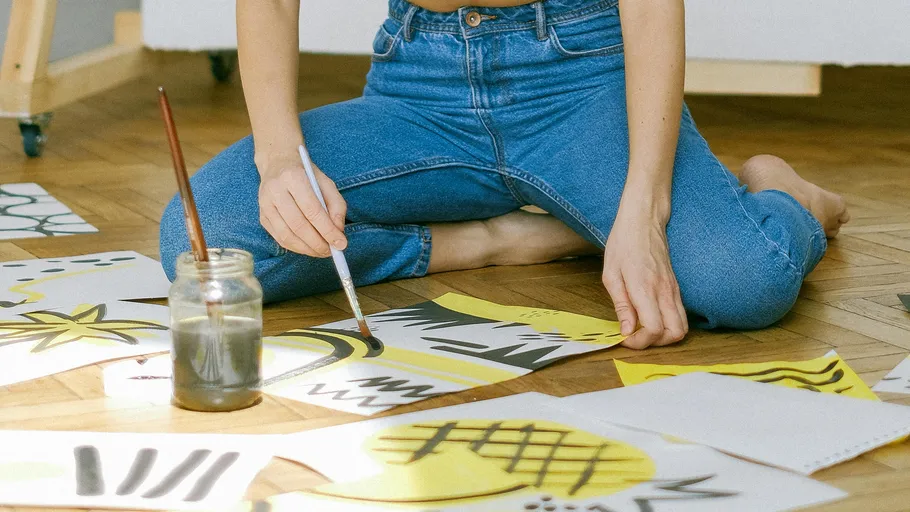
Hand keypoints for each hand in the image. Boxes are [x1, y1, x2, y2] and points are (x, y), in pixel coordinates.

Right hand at [257, 152, 347, 256]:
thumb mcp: (326, 183)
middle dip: (318, 243)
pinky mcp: (262, 217)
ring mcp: (265, 205)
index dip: (327, 230)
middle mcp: (275, 191)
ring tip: (322, 251)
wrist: (278, 164)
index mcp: (293, 177)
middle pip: (298, 225)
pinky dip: (296, 247)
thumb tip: (338, 232)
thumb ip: (337, 206)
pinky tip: (308, 248)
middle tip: (332, 251)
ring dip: (307, 249)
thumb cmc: (306, 175)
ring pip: (287, 235)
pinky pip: (279, 238)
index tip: (341, 243)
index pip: (312, 210)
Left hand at [602, 202, 687, 348]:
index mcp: (645, 288)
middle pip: (676, 334)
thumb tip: (626, 331)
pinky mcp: (676, 288)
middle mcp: (664, 292)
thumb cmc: (623, 244)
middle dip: (656, 344)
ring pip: (682, 326)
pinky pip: (680, 314)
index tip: (624, 338)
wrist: (644, 221)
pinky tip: (649, 318)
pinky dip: (668, 324)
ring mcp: (673, 290)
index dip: (639, 342)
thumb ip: (621, 305)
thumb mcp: (611, 275)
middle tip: (636, 337)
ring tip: (642, 330)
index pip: (654, 329)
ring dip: (664, 336)